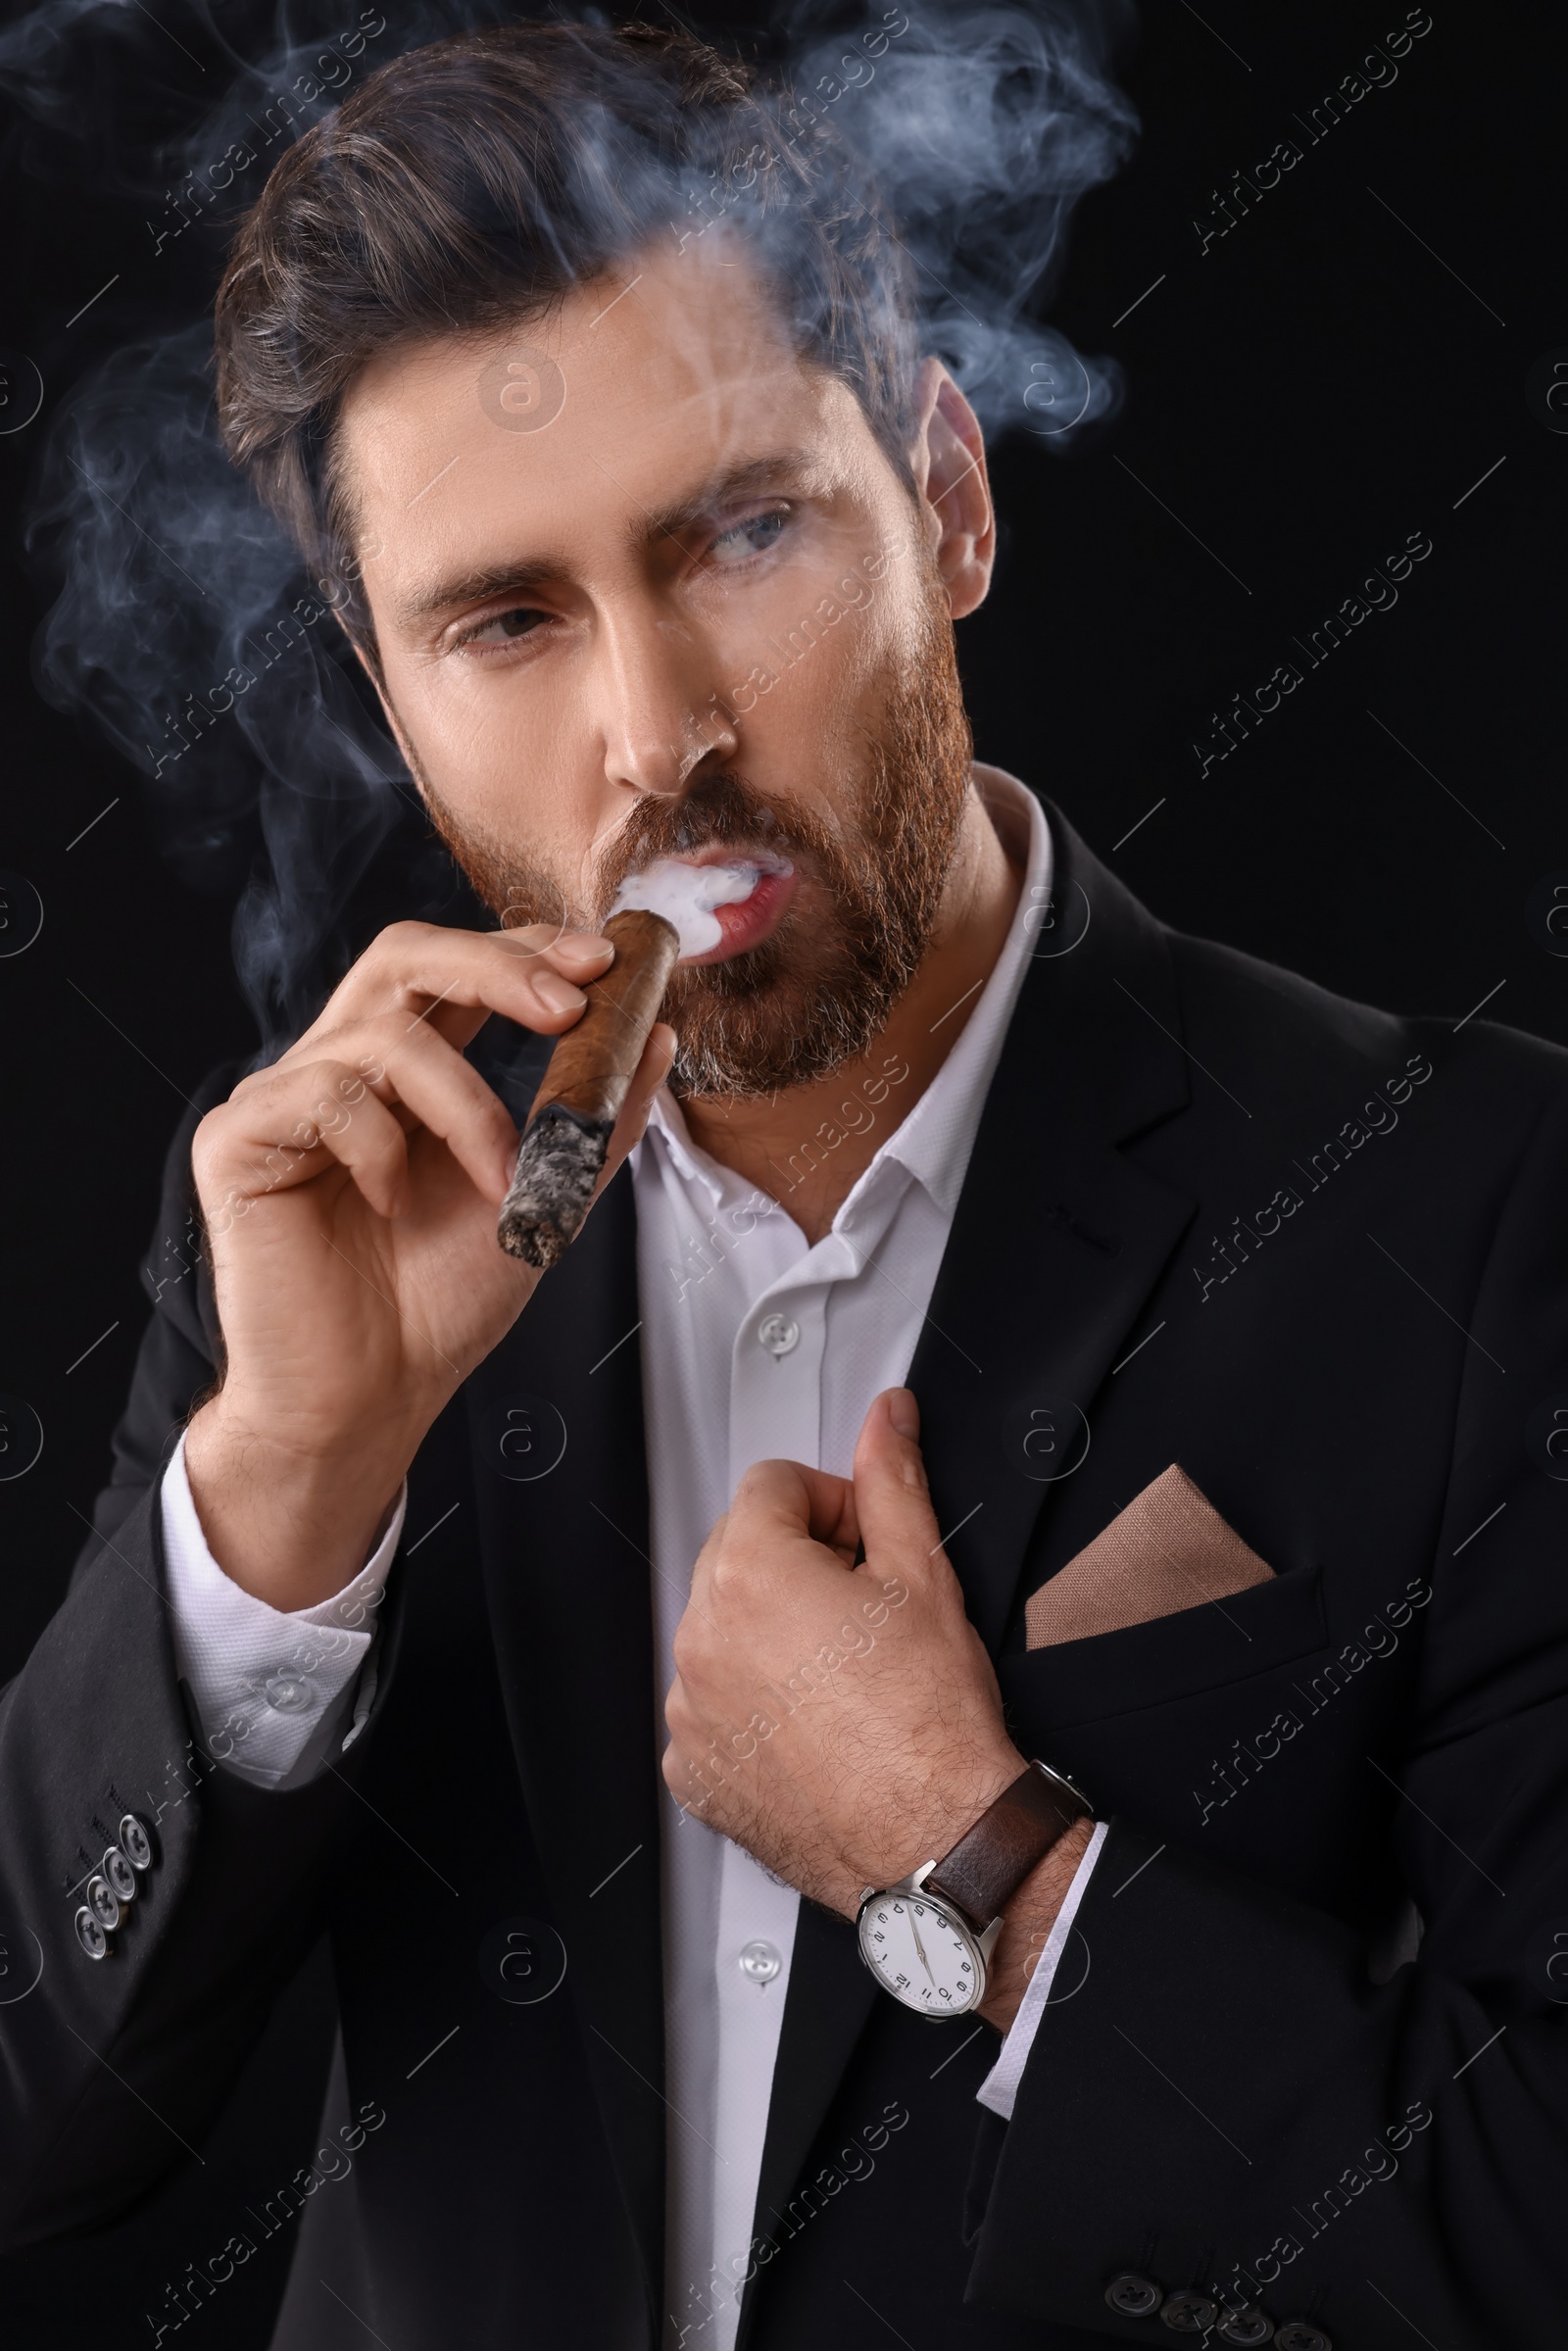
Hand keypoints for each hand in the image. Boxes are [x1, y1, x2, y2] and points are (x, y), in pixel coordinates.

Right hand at [184, 920, 674, 1608]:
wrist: (369, 1397)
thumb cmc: (439, 1304)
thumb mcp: (546, 1199)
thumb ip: (595, 1120)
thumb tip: (659, 1036)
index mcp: (407, 1074)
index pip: (457, 969)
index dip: (523, 949)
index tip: (602, 962)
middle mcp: (342, 1070)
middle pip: (406, 955)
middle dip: (498, 966)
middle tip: (569, 1006)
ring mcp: (285, 1100)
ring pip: (382, 1034)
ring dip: (468, 1107)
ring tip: (500, 1184)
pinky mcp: (237, 1141)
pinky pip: (321, 1095)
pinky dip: (381, 1147)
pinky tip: (392, 1206)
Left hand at [662, 1388, 1091, 2027]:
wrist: (936, 1839)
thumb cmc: (931, 1722)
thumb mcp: (922, 1574)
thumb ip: (892, 1479)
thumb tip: (888, 1419)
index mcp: (749, 1573)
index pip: (772, 1484)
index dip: (832, 1505)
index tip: (864, 1544)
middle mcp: (702, 1636)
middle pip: (738, 1550)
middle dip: (797, 1561)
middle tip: (863, 1606)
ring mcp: (691, 1709)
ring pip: (722, 1628)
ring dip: (770, 1632)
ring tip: (843, 1672)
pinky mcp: (695, 1770)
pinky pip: (711, 1706)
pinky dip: (751, 1705)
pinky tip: (814, 1722)